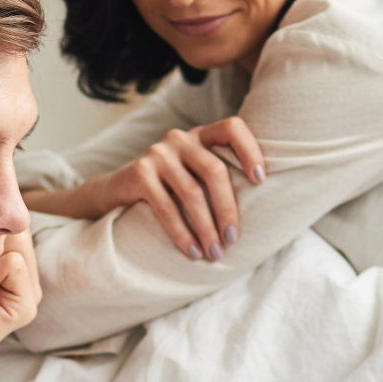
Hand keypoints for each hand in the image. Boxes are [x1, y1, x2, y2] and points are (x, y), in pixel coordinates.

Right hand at [87, 118, 265, 260]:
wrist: (116, 191)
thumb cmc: (168, 189)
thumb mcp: (193, 175)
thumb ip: (217, 177)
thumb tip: (266, 203)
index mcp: (200, 136)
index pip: (232, 127)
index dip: (250, 150)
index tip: (261, 181)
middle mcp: (180, 139)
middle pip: (214, 170)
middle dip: (227, 209)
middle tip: (233, 239)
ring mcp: (158, 153)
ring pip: (192, 193)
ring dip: (206, 229)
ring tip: (214, 253)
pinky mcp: (139, 173)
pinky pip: (167, 208)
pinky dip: (182, 233)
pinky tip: (192, 251)